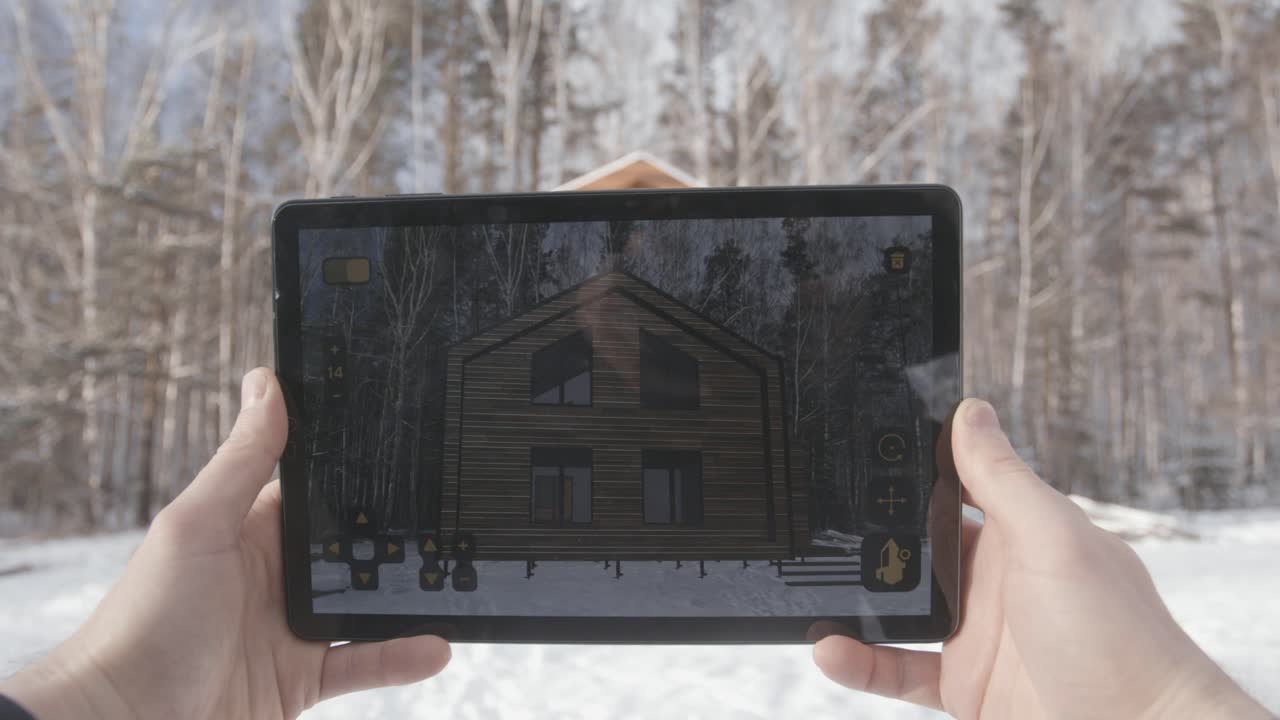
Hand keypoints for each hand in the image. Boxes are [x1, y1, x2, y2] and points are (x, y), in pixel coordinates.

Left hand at [1, 368, 449, 719]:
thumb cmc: (140, 627)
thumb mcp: (195, 529)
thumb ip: (240, 461)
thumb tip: (265, 383)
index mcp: (244, 532)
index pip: (309, 490)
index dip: (350, 470)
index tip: (401, 446)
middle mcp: (271, 577)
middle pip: (347, 547)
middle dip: (392, 535)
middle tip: (447, 518)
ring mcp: (288, 629)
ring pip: (364, 605)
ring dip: (405, 597)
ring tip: (451, 583)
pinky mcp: (301, 679)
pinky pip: (364, 662)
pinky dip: (399, 656)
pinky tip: (434, 647)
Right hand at [813, 399, 1268, 719]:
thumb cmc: (1120, 642)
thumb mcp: (1054, 542)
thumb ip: (1005, 481)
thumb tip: (972, 411)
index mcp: (1024, 532)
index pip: (962, 485)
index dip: (917, 467)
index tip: (864, 450)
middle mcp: (997, 578)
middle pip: (918, 546)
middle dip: (871, 537)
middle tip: (820, 528)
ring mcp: (978, 633)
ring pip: (900, 607)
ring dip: (857, 601)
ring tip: (813, 593)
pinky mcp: (963, 684)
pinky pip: (897, 667)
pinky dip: (861, 662)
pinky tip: (831, 650)